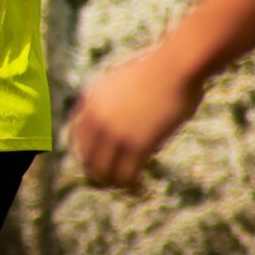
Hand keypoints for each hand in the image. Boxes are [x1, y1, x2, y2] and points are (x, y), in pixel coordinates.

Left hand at [66, 44, 206, 189]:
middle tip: (112, 181)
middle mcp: (96, 119)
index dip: (87, 154)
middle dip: (99, 173)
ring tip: (128, 187)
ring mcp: (115, 133)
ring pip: (106, 171)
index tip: (97, 163)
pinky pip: (127, 175)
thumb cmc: (158, 69)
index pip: (78, 138)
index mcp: (90, 101)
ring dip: (116, 182)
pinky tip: (141, 188)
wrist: (176, 66)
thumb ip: (111, 100)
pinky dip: (133, 185)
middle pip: (88, 158)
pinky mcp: (137, 145)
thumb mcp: (121, 80)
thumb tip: (114, 114)